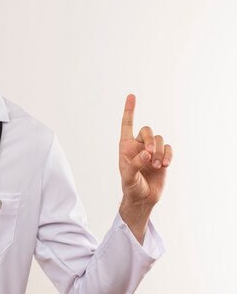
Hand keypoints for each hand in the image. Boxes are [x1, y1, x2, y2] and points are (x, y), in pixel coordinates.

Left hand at [118, 94, 171, 240]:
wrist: (143, 198)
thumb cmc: (131, 186)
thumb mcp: (128, 177)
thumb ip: (135, 164)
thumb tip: (146, 153)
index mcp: (125, 146)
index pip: (127, 124)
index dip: (129, 110)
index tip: (132, 95)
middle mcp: (138, 146)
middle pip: (147, 130)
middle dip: (150, 140)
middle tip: (149, 155)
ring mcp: (152, 151)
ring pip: (159, 139)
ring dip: (159, 151)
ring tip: (157, 165)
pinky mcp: (163, 157)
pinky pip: (168, 148)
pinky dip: (168, 154)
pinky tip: (165, 164)